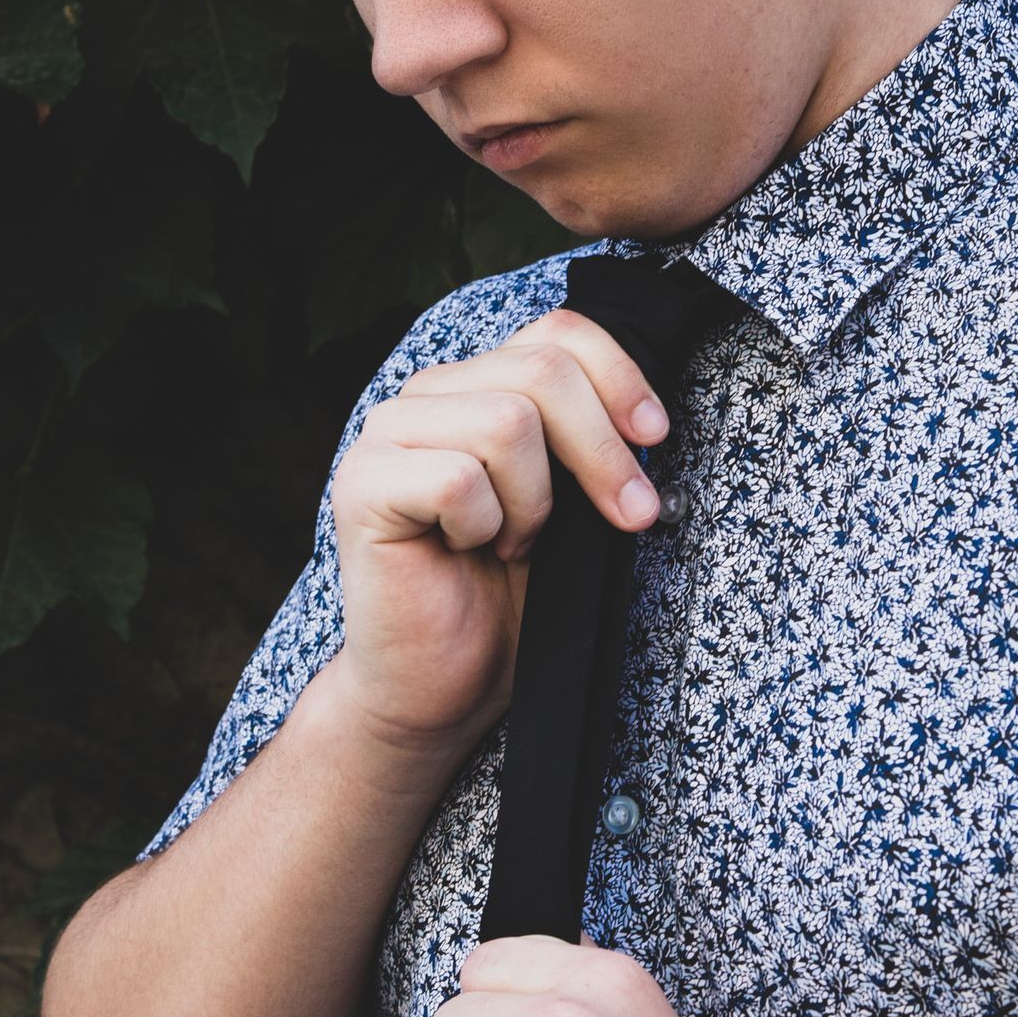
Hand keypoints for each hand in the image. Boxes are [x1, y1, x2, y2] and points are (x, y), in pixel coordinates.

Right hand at [331, 309, 668, 757]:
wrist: (443, 685)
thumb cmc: (507, 599)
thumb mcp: (571, 505)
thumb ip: (586, 441)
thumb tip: (647, 419)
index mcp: (476, 387)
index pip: (557, 331)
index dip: (619, 376)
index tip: (655, 438)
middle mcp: (426, 397)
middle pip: (543, 369)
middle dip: (602, 449)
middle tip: (627, 516)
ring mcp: (385, 435)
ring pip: (507, 421)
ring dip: (534, 501)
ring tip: (513, 542)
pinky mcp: (362, 485)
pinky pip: (459, 478)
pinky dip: (485, 525)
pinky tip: (469, 551)